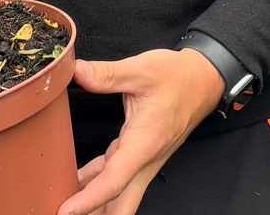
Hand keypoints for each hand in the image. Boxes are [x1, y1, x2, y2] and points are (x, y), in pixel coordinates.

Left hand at [58, 47, 225, 214]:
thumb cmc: (178, 78)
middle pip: (120, 202)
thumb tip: (77, 72)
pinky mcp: (140, 150)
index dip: (90, 199)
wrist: (202, 80)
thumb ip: (107, 74)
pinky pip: (117, 174)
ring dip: (97, 203)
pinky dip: (98, 181)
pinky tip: (80, 180)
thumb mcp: (141, 70)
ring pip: (119, 192)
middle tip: (66, 213)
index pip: (114, 180)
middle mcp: (145, 157)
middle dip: (95, 213)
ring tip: (68, 202)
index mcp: (144, 143)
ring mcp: (143, 157)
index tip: (68, 210)